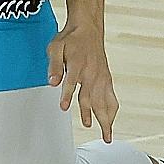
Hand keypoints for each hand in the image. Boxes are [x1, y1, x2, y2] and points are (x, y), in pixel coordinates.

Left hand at [47, 22, 118, 141]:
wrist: (88, 28)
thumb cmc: (70, 39)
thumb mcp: (55, 47)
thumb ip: (53, 65)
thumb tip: (52, 82)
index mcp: (78, 63)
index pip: (72, 82)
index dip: (67, 95)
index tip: (64, 107)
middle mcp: (92, 72)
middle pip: (94, 98)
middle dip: (96, 117)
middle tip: (101, 135)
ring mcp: (101, 76)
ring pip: (106, 101)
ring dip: (107, 118)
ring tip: (107, 135)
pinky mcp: (106, 77)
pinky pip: (111, 96)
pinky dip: (111, 109)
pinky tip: (110, 120)